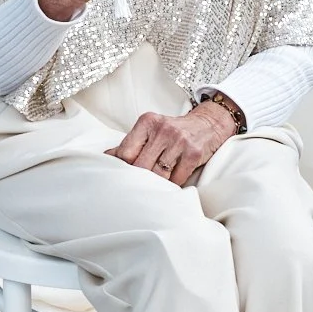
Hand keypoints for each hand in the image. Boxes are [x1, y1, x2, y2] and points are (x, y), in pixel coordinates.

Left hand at [105, 102, 237, 185]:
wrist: (207, 124)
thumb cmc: (173, 131)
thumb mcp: (150, 131)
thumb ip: (130, 144)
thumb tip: (105, 157)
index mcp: (147, 122)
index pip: (125, 152)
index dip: (122, 169)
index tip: (120, 178)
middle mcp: (163, 129)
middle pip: (141, 166)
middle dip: (138, 180)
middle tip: (136, 188)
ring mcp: (179, 141)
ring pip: (158, 175)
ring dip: (156, 185)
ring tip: (153, 189)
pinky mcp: (194, 153)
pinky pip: (177, 178)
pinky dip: (172, 185)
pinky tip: (171, 185)